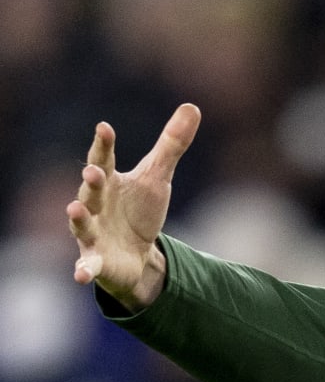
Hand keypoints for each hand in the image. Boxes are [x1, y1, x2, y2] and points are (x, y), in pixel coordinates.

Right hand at [66, 104, 201, 311]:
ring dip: (77, 218)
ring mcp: (92, 233)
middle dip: (91, 181)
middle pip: (90, 190)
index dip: (103, 144)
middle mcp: (94, 205)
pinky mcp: (95, 260)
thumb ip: (172, 144)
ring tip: (74, 209)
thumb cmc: (140, 209)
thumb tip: (192, 107)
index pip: (104, 159)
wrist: (136, 254)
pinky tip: (80, 274)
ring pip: (81, 224)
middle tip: (94, 170)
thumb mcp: (159, 177)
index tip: (104, 127)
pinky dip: (83, 268)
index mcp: (109, 182)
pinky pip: (86, 264)